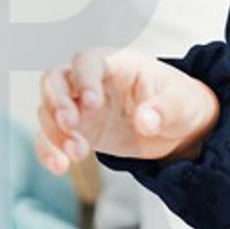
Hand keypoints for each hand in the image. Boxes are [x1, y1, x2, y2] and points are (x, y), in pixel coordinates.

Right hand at [35, 48, 220, 175]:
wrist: (176, 127)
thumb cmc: (179, 103)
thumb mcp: (182, 105)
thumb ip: (165, 110)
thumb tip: (146, 122)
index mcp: (116, 64)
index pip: (87, 61)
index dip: (84, 79)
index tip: (92, 104)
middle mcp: (91, 81)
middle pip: (55, 79)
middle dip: (57, 102)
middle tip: (71, 127)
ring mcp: (80, 105)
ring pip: (47, 109)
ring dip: (55, 132)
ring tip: (77, 154)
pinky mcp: (77, 130)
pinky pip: (50, 136)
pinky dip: (48, 150)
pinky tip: (59, 167)